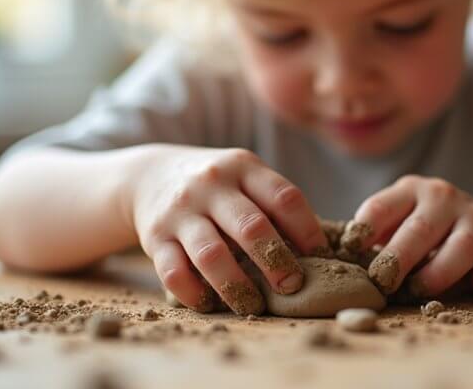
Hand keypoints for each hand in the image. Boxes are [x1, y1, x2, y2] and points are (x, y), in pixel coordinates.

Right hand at [131, 146, 328, 314]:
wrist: (150, 174)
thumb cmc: (217, 186)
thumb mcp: (246, 177)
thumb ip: (275, 204)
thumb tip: (321, 250)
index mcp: (243, 167)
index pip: (285, 197)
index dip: (308, 231)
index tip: (322, 257)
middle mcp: (211, 186)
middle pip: (251, 227)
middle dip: (277, 263)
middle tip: (294, 287)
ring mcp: (180, 212)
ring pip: (212, 254)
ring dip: (237, 287)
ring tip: (255, 305)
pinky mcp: (155, 238)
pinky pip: (174, 273)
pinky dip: (195, 294)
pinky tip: (211, 305)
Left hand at [351, 175, 472, 295]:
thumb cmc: (438, 236)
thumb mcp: (406, 224)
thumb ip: (380, 239)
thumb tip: (343, 266)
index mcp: (412, 191)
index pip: (381, 207)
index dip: (362, 232)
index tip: (350, 254)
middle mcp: (444, 198)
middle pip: (418, 229)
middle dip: (397, 259)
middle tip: (381, 283)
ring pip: (460, 247)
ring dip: (436, 274)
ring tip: (419, 291)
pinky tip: (465, 289)